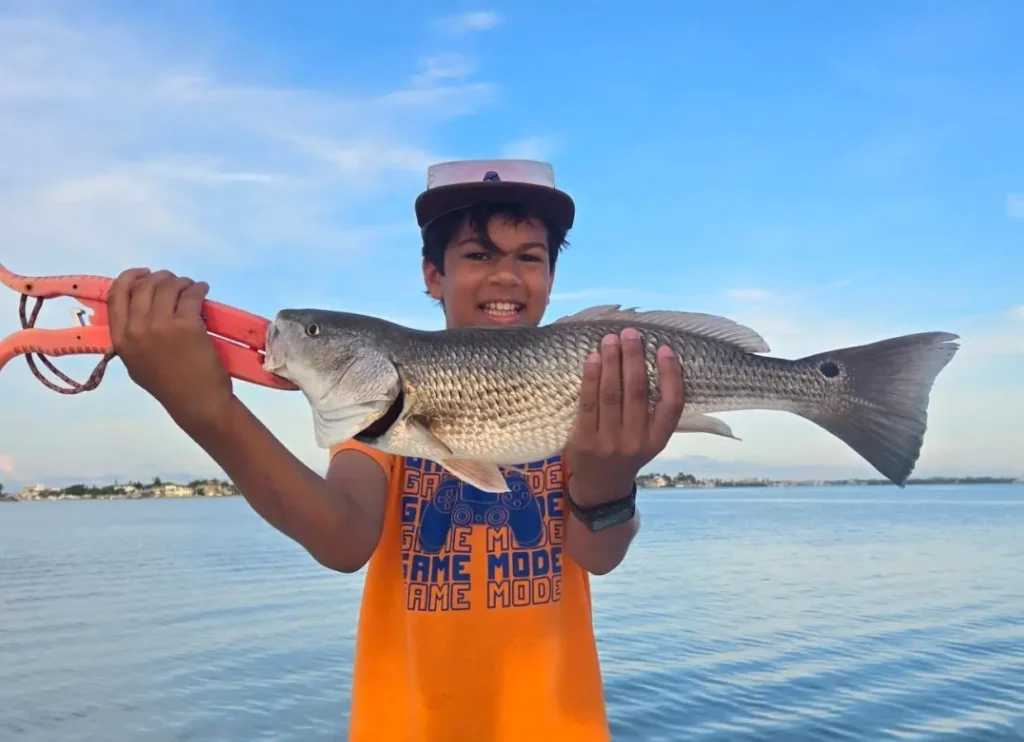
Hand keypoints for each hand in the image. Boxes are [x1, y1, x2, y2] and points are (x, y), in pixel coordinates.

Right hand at [109, 268, 232, 429]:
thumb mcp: (136, 363)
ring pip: (168, 286)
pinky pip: (191, 294)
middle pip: (144, 286)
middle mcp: (136, 329)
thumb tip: (135, 310)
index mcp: (121, 339)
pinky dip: (198, 288)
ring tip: (192, 287)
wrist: (196, 402)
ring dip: (182, 282)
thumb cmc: (168, 386)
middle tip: (175, 281)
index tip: (144, 273)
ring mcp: (161, 326)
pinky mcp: (187, 325)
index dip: (130, 278)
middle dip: (162, 278)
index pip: (117, 295)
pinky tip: (203, 290)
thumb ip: (131, 338)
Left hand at [564, 328, 683, 506]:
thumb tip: (648, 360)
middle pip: (637, 392)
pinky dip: (590, 377)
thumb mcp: (649, 438)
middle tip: (630, 333)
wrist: (601, 486)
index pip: (672, 404)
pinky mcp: (584, 441)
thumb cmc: (626, 452)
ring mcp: (609, 442)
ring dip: (611, 362)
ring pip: (611, 393)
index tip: (664, 349)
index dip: (671, 374)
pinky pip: (588, 402)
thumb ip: (652, 410)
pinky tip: (592, 359)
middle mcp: (636, 442)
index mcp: (658, 439)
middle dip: (633, 358)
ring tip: (609, 340)